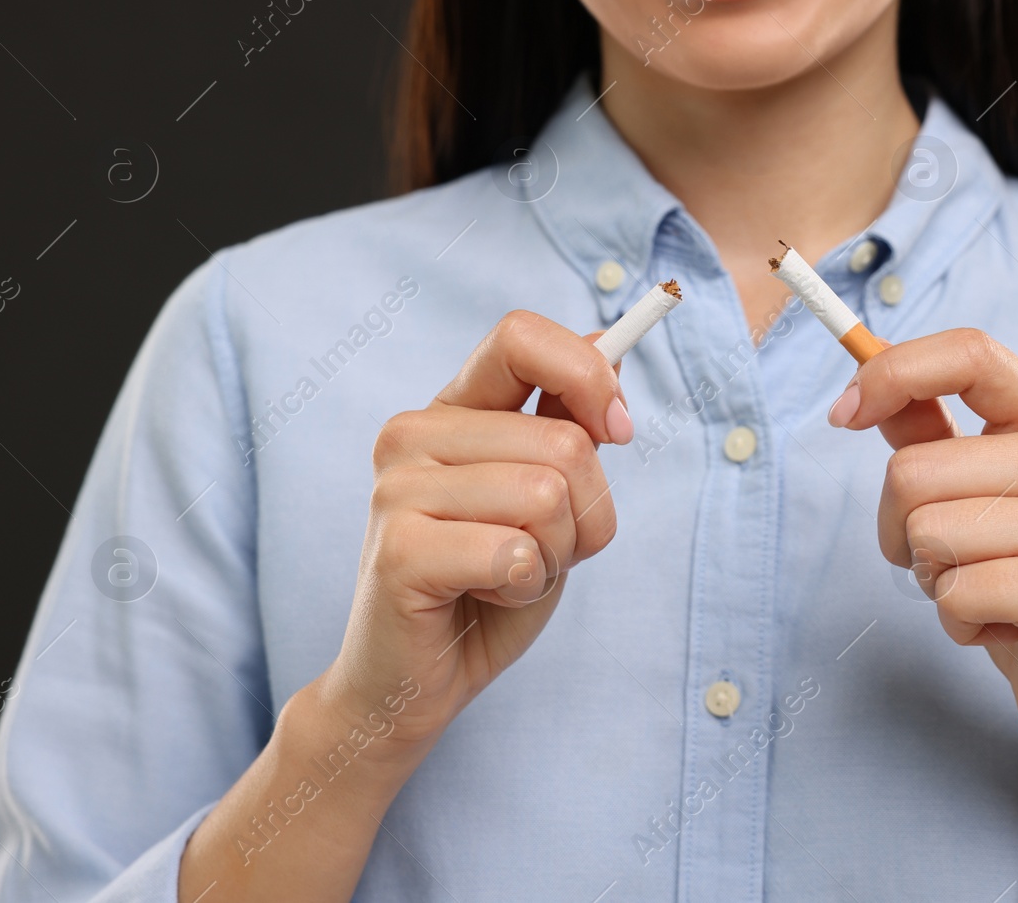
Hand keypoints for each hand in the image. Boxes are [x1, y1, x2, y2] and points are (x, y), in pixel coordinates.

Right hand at [316, 310, 632, 762]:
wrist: (413, 681)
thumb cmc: (486, 586)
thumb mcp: (544, 497)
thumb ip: (566, 424)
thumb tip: (609, 357)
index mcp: (451, 410)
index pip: (520, 336)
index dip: (587, 375)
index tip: (619, 430)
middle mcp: (414, 434)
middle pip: (564, 441)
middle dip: (584, 514)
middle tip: (534, 551)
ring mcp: (398, 489)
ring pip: (548, 496)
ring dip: (553, 555)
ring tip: (503, 575)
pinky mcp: (399, 549)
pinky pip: (516, 550)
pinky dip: (525, 585)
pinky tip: (483, 597)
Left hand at [827, 329, 1017, 763]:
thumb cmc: (1016, 576)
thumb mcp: (973, 492)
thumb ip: (925, 431)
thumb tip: (862, 384)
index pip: (971, 353)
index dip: (894, 373)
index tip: (842, 413)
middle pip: (913, 469)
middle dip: (899, 528)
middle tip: (949, 560)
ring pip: (928, 532)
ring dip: (934, 578)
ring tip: (986, 591)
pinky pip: (956, 593)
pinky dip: (957, 621)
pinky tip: (1003, 626)